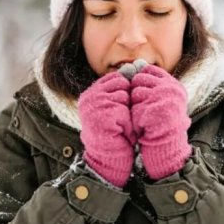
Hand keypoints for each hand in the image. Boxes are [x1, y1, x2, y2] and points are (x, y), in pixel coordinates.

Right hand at [79, 72, 134, 187]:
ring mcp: (94, 105)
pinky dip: (127, 123)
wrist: (109, 158)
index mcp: (92, 93)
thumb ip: (122, 87)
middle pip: (121, 84)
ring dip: (128, 113)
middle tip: (120, 120)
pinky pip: (124, 110)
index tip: (123, 107)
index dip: (126, 91)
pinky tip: (120, 132)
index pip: (116, 77)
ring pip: (124, 96)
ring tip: (120, 126)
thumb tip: (134, 64)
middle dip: (127, 101)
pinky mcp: (101, 116)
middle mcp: (89, 96)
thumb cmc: (117, 133)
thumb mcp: (117, 106)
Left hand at [131, 65, 191, 179]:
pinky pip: (135, 108)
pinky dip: (136, 119)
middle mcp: (172, 89)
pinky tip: (145, 128)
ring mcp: (165, 99)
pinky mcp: (156, 111)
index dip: (140, 83)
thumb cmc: (158, 125)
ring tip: (146, 120)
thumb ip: (149, 83)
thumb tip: (134, 63)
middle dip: (137, 96)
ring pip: (135, 93)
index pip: (148, 70)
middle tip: (146, 112)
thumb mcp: (158, 100)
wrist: (166, 150)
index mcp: (174, 85)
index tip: (143, 98)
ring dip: (135, 108)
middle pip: (139, 79)